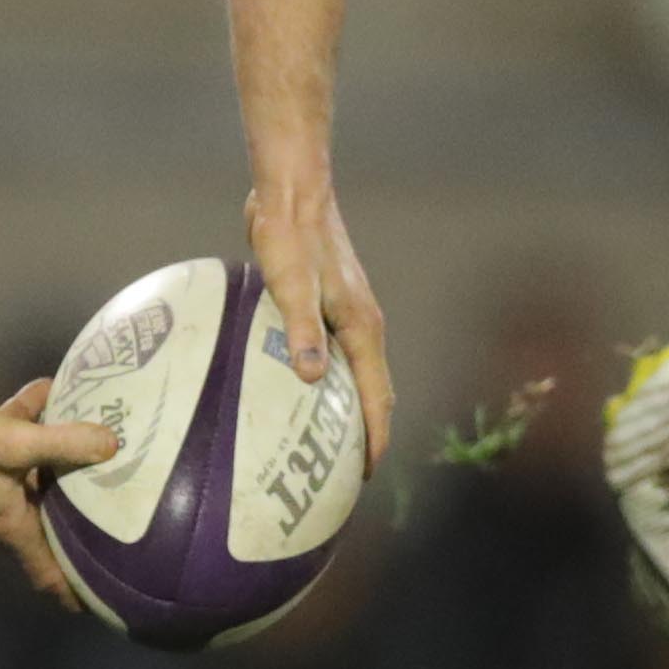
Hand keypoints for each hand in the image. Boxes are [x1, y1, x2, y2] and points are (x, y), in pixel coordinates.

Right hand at [0, 375, 122, 604]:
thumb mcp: (15, 444)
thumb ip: (64, 444)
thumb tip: (112, 445)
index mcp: (12, 525)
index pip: (46, 572)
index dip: (73, 589)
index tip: (105, 594)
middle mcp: (4, 511)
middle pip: (51, 524)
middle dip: (83, 519)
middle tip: (125, 507)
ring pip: (39, 479)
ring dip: (66, 462)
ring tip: (103, 444)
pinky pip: (19, 441)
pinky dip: (37, 420)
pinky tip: (54, 391)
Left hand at [246, 171, 392, 470]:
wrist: (293, 192)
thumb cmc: (290, 235)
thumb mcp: (291, 285)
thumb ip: (302, 331)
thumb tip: (311, 378)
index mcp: (362, 327)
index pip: (378, 398)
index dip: (374, 439)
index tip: (364, 476)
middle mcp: (363, 325)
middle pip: (374, 392)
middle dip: (367, 433)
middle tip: (344, 473)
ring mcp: (347, 314)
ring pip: (355, 374)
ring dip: (348, 408)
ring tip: (324, 443)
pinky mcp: (328, 304)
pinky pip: (333, 354)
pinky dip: (326, 380)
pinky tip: (296, 391)